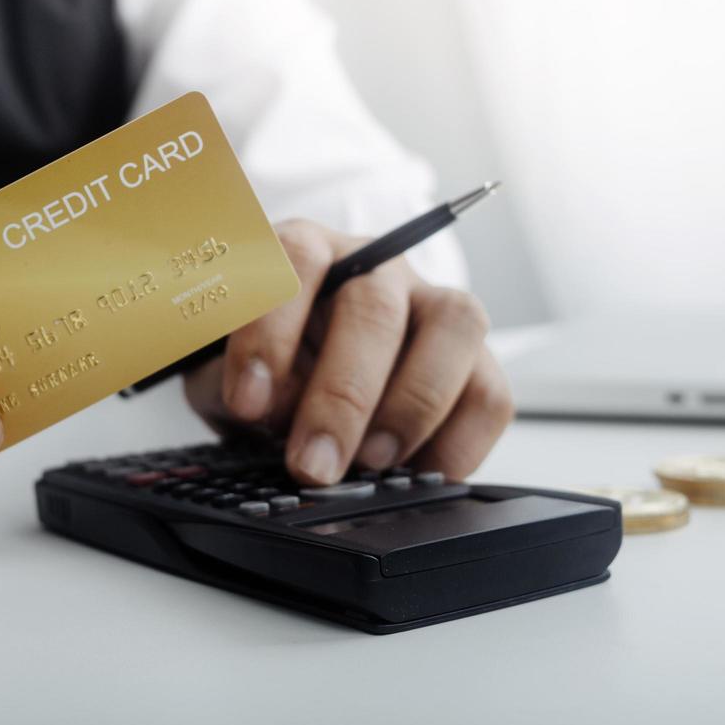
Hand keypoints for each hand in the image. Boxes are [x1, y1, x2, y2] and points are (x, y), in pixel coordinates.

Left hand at [183, 220, 512, 484]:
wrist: (299, 386)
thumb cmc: (265, 371)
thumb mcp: (232, 374)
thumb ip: (250, 387)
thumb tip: (277, 414)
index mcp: (308, 249)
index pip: (295, 260)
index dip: (271, 331)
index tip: (247, 401)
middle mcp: (377, 267)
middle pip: (375, 306)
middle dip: (342, 396)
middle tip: (312, 463)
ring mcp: (434, 306)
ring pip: (455, 325)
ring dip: (413, 404)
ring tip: (372, 463)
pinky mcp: (476, 361)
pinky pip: (491, 392)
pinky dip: (460, 441)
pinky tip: (416, 474)